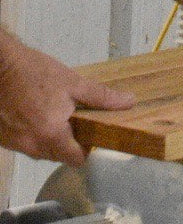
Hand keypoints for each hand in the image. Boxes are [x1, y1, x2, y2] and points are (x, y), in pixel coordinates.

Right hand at [0, 34, 133, 165]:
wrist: (0, 67)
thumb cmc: (33, 72)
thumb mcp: (73, 83)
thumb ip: (101, 97)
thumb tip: (127, 102)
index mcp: (51, 134)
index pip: (75, 159)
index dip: (87, 148)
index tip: (91, 134)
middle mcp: (31, 145)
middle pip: (59, 156)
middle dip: (70, 141)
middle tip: (75, 117)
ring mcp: (15, 144)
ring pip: (42, 151)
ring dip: (52, 138)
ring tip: (56, 111)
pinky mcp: (5, 139)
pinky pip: (26, 144)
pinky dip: (35, 133)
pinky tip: (39, 112)